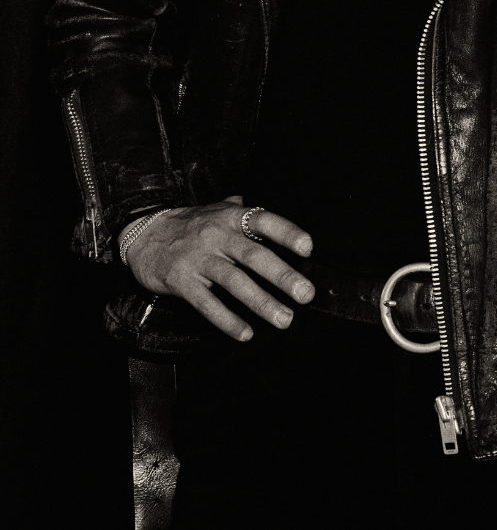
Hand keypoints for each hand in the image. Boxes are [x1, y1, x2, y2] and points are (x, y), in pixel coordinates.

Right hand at [123, 195, 314, 340]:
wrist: (142, 234)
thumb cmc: (190, 225)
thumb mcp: (218, 210)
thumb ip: (246, 211)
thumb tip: (275, 215)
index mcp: (230, 218)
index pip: (264, 221)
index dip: (287, 233)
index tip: (308, 248)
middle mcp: (216, 237)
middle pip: (254, 256)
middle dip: (283, 276)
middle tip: (306, 294)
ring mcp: (198, 260)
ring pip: (235, 283)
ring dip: (262, 303)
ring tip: (284, 319)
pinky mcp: (181, 282)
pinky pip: (207, 304)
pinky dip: (227, 320)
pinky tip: (246, 333)